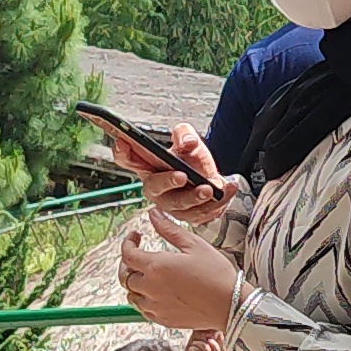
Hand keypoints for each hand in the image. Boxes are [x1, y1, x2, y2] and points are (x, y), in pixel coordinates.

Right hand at [113, 123, 234, 222]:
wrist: (211, 178)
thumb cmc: (191, 160)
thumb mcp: (188, 140)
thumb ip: (185, 135)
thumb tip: (187, 142)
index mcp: (148, 168)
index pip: (128, 160)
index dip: (122, 152)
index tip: (124, 142)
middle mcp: (156, 189)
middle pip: (153, 188)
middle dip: (167, 182)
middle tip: (181, 175)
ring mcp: (172, 206)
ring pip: (179, 206)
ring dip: (194, 198)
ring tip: (208, 188)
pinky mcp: (190, 216)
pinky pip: (202, 213)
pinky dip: (218, 202)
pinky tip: (228, 188)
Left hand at [119, 208, 242, 331]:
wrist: (230, 305)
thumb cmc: (216, 273)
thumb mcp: (194, 245)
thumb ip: (169, 228)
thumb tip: (153, 214)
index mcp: (156, 266)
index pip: (127, 254)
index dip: (128, 242)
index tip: (136, 236)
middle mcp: (150, 288)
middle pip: (125, 276)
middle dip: (128, 263)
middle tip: (138, 256)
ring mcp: (155, 306)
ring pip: (132, 295)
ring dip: (134, 283)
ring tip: (146, 275)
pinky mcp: (163, 320)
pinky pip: (143, 310)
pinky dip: (144, 300)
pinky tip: (155, 293)